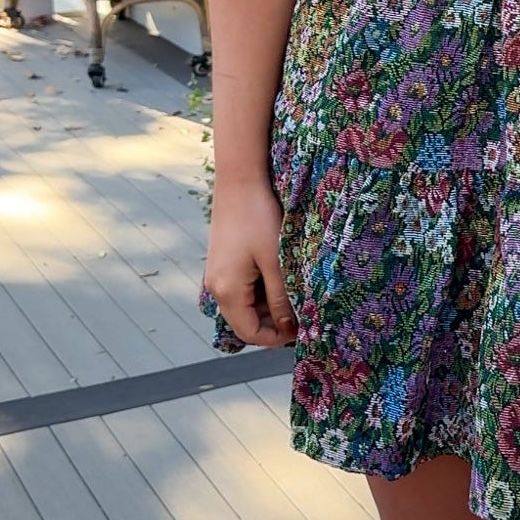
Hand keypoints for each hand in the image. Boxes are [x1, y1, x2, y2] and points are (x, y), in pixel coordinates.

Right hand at [204, 176, 296, 347]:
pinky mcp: (222, 262)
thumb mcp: (275, 260)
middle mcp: (216, 287)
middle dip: (274, 323)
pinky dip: (261, 291)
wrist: (239, 181)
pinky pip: (241, 288)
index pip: (249, 333)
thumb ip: (281, 297)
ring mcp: (217, 274)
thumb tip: (289, 328)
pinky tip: (280, 278)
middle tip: (303, 313)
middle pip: (245, 322)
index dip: (276, 338)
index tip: (302, 331)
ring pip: (244, 305)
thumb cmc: (259, 218)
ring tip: (295, 294)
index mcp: (227, 291)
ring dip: (269, 306)